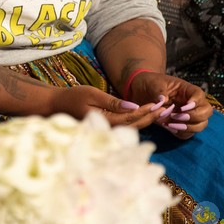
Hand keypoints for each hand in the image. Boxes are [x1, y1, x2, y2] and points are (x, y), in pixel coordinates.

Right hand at [47, 85, 163, 129]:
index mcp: (106, 120)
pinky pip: (126, 125)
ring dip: (147, 119)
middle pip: (135, 125)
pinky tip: (146, 114)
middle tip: (166, 108)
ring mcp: (108, 129)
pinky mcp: (107, 126)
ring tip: (160, 111)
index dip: (146, 111)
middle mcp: (109, 128)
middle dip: (151, 117)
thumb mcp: (92, 94)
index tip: (158, 104)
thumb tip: (133, 107)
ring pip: (132, 127)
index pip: (132, 118)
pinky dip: (138, 120)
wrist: (58, 105)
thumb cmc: (73, 97)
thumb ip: (112, 102)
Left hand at [127, 71, 211, 139]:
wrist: (142, 92)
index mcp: (187, 90)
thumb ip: (159, 90)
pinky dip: (181, 133)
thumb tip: (162, 100)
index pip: (200, 95)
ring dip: (188, 127)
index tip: (183, 107)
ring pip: (201, 125)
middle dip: (194, 117)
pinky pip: (188, 134)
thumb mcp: (153, 83)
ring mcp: (188, 115)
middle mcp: (192, 103)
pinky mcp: (181, 125)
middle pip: (206, 112)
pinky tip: (168, 127)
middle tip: (177, 116)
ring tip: (170, 124)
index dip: (196, 102)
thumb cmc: (151, 84)